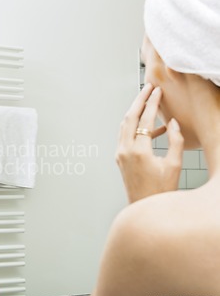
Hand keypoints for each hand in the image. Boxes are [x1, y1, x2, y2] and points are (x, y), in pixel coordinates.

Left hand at [116, 83, 183, 202]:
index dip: (151, 103)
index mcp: (138, 151)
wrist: (143, 207)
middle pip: (129, 117)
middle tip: (148, 88)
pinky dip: (136, 127)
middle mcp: (124, 150)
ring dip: (135, 112)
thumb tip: (173, 123)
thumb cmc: (161, 190)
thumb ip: (175, 141)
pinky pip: (125, 136)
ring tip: (148, 102)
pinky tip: (153, 129)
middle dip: (138, 101)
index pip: (144, 119)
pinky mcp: (120, 158)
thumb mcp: (174, 165)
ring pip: (124, 126)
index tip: (157, 91)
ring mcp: (120, 154)